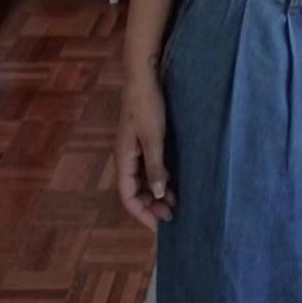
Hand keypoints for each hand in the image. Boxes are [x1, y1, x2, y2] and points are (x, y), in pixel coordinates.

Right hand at [116, 74, 176, 232]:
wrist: (144, 76)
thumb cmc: (147, 105)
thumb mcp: (153, 137)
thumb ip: (155, 166)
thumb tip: (157, 194)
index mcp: (124, 159)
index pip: (128, 197)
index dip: (142, 213)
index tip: (160, 226)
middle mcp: (127, 157)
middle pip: (136, 191)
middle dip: (152, 205)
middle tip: (173, 214)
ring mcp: (136, 148)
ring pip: (144, 179)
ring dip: (158, 192)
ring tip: (177, 201)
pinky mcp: (146, 139)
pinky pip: (150, 167)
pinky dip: (161, 177)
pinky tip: (174, 180)